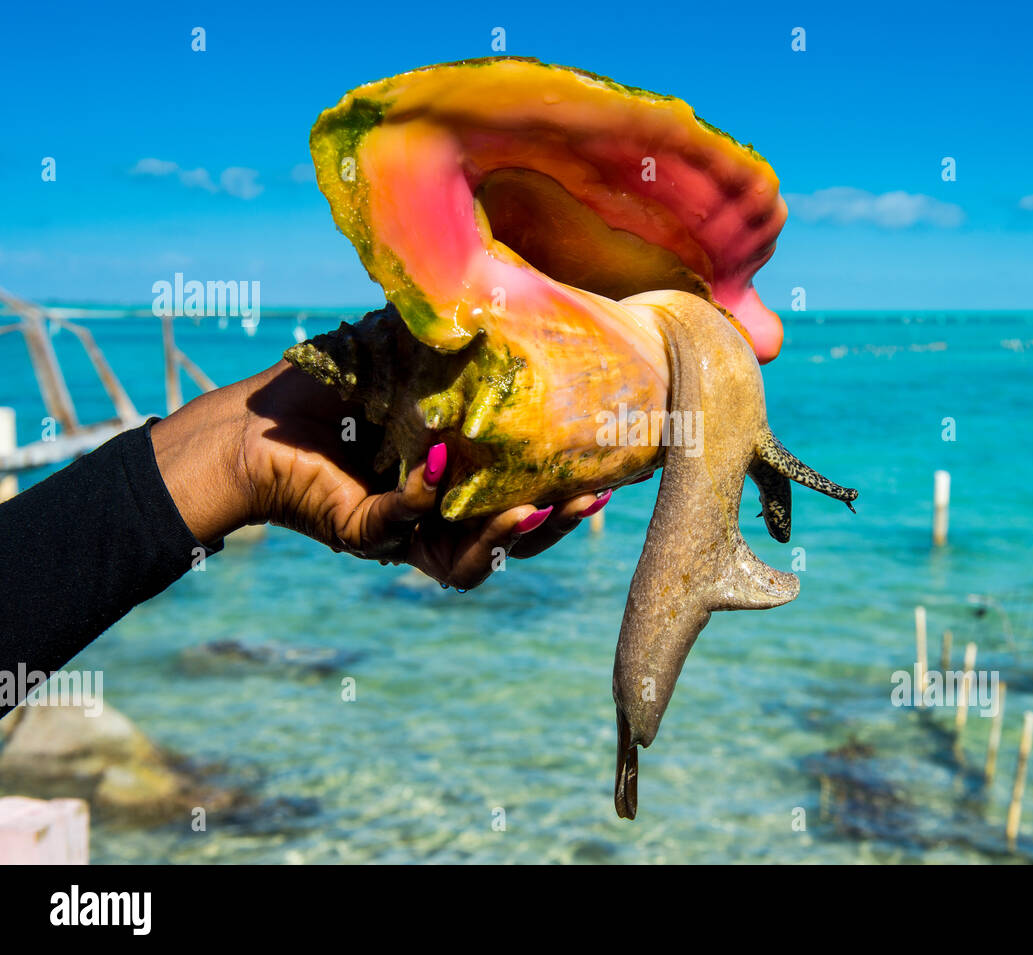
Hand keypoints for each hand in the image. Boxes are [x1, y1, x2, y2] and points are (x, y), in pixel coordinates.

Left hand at [151, 361, 610, 589]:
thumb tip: (509, 285)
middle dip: (556, 526)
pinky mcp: (362, 534)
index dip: (569, 491)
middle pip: (513, 541)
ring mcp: (403, 534)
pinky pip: (406, 527)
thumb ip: (454, 330)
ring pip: (470, 563)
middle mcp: (439, 520)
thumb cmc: (328, 386)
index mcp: (461, 485)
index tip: (612, 467)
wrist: (249, 421)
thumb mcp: (405, 348)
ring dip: (507, 538)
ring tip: (537, 506)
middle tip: (591, 495)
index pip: (527, 498)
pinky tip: (438, 459)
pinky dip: (426, 497)